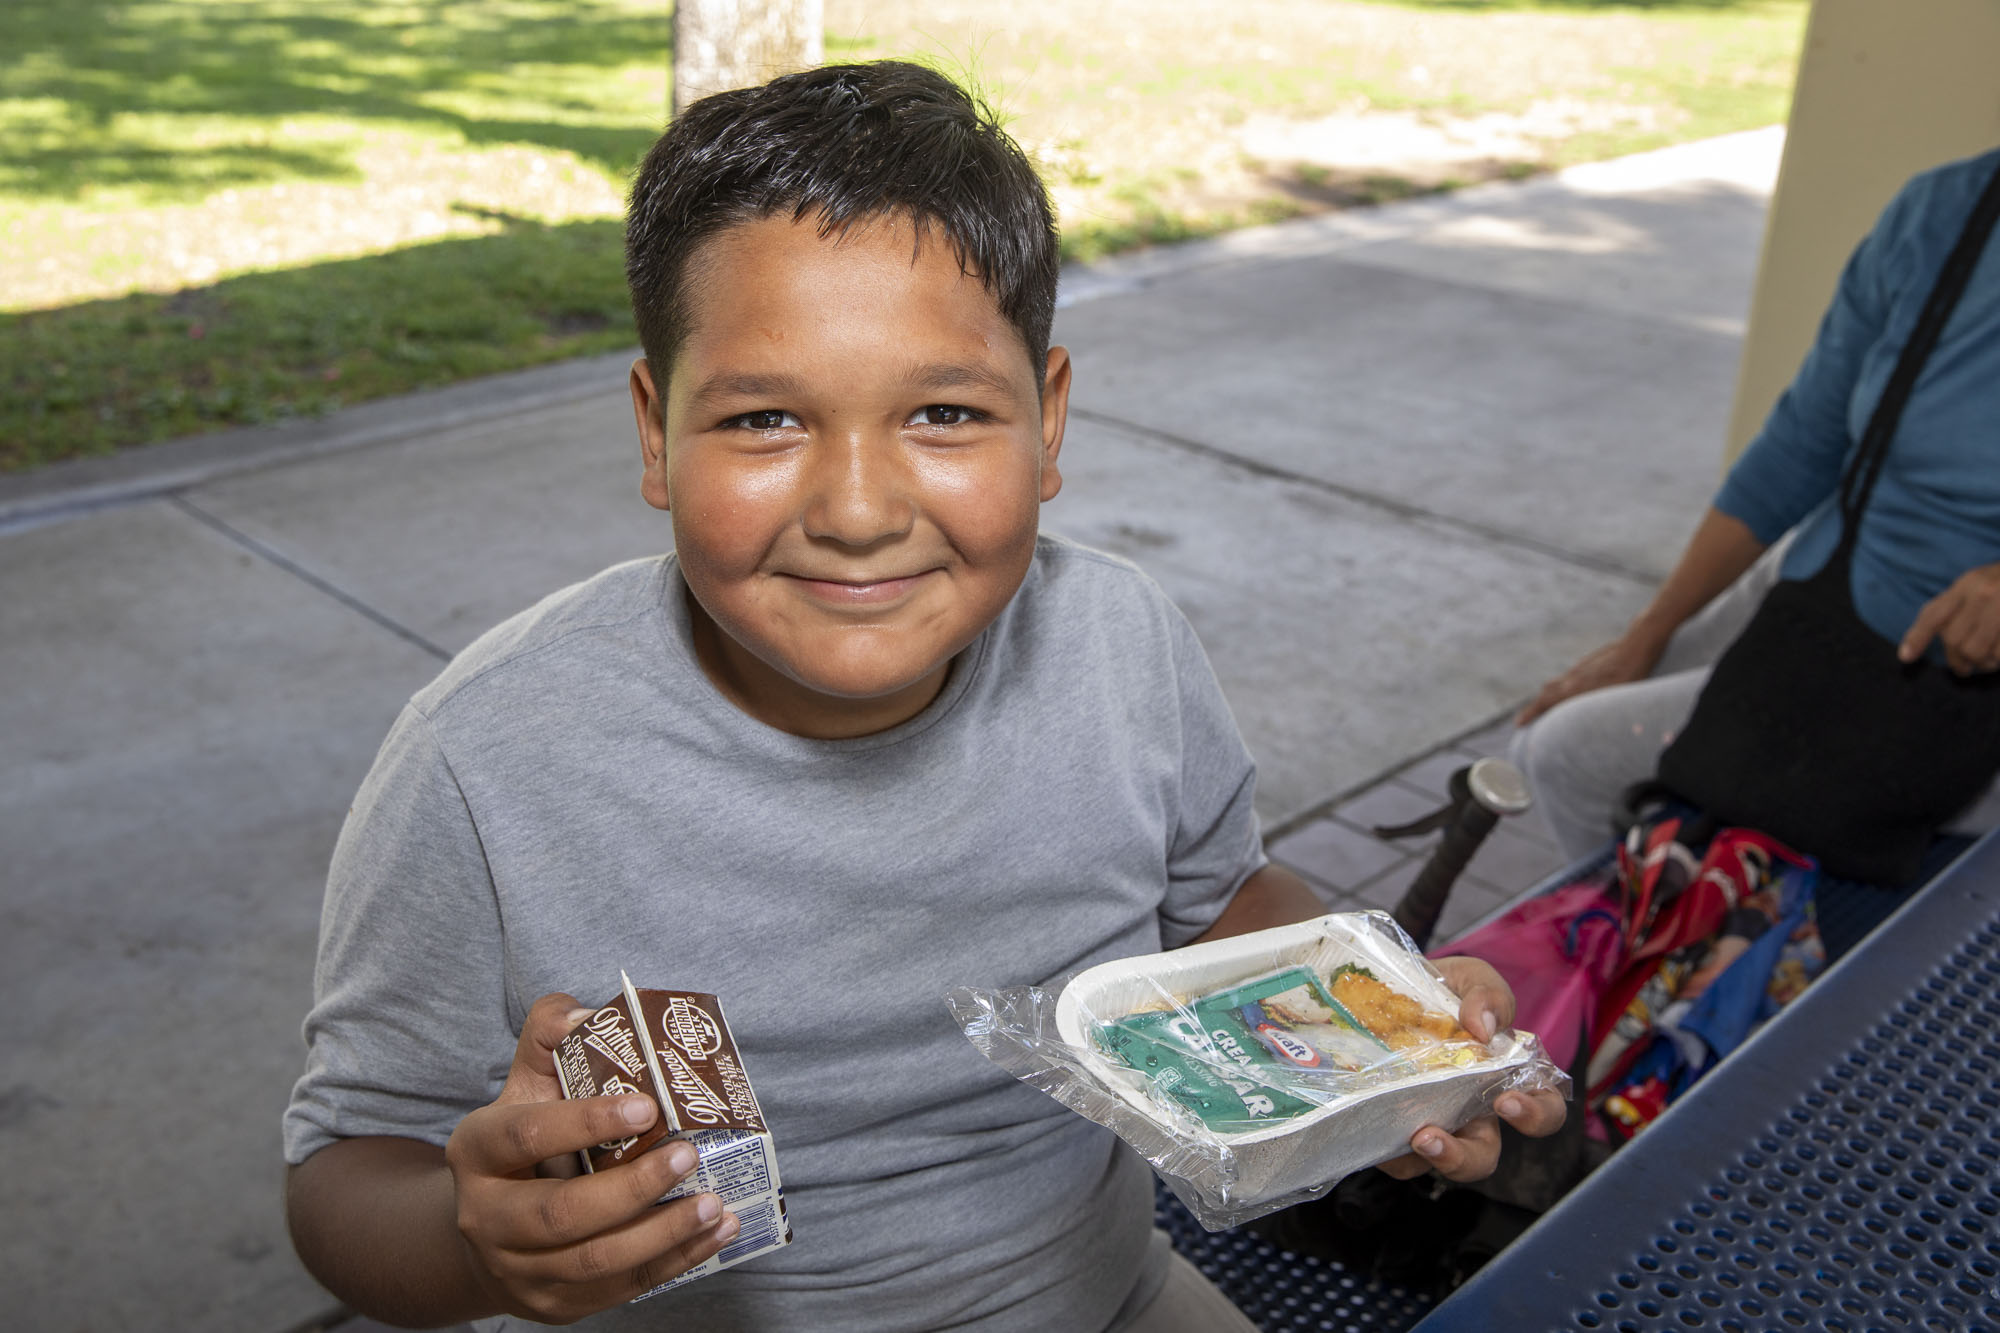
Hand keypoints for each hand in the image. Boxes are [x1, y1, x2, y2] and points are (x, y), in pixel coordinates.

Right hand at [444, 993, 739, 1322]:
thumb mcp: (525, 1083)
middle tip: (689, 1155)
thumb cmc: (524, 1141)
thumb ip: (548, 1036)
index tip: (649, 1105)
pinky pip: (619, 1289)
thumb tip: (587, 1014)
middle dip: (633, 1189)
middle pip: (561, 1214)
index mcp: (475, 1151)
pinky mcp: (553, 1305)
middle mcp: (485, 1217)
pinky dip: (674, 1262)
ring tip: (715, 1204)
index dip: (585, 1121)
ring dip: (663, 1234)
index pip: (525, 1136)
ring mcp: (517, 1269)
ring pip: (594, 1261)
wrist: (492, 1227)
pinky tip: (715, 1234)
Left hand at [1375, 957, 1567, 1182]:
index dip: (1534, 1115)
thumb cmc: (1443, 987)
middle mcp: (1468, 1110)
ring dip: (1421, 1158)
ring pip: (1434, 1164)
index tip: (1505, 1102)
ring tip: (1408, 1136)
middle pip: (1482, 1157)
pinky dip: (1383, 1148)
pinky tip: (1367, 1123)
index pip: (1540, 1109)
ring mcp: (1429, 1120)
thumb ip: (1488, 995)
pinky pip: (1392, 1155)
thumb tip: (1483, 1028)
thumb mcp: (1470, 978)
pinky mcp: (1390, 1125)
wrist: (1384, 983)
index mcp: (1501, 1078)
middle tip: (1433, 1135)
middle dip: (1463, 1158)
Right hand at [1516, 632, 1663, 724]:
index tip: (1518, 723)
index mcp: (1574, 689)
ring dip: (1550, 695)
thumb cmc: (1630, 674)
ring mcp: (1580, 668)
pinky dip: (1566, 686)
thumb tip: (1583, 725)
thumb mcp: (1612, 698)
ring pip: (1558, 683)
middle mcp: (1572, 678)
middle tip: (1526, 717)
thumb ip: (1594, 710)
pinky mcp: (1590, 662)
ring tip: (1547, 704)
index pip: (1545, 703)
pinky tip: (1575, 689)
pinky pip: (1571, 677)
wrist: (1637, 645)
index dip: (1530, 714)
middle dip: (1536, 706)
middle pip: (1547, 692)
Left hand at [1900, 562, 1999, 675]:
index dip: (1917, 636)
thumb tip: (1928, 639)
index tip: (1906, 658)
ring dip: (1982, 663)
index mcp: (1968, 583)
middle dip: (1957, 659)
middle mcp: (1983, 592)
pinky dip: (1999, 659)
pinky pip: (1999, 653)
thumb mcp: (1980, 583)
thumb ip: (1957, 605)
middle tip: (1965, 667)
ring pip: (1976, 650)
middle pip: (1954, 639)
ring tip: (1988, 663)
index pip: (1934, 612)